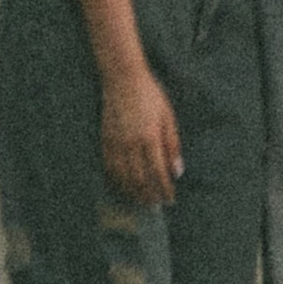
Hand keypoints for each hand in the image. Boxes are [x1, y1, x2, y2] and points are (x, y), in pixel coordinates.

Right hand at [100, 67, 182, 208]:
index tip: (169, 199)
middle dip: (148, 195)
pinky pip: (110, 168)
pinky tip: (123, 186)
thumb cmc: (150, 95)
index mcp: (150, 138)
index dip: (164, 189)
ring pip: (123, 177)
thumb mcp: (168, 116)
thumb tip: (177, 171)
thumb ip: (172, 145)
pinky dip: (117, 181)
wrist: (123, 79)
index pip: (159, 173)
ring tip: (141, 201)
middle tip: (155, 205)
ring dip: (133, 192)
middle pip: (140, 179)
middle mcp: (132, 144)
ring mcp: (116, 144)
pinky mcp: (105, 141)